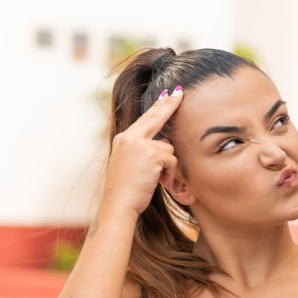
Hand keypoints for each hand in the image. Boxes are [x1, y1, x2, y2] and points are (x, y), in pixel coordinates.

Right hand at [102, 87, 183, 217]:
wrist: (118, 205)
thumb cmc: (125, 192)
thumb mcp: (130, 166)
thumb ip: (142, 151)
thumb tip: (164, 143)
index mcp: (123, 139)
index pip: (145, 118)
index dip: (157, 106)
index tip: (167, 94)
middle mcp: (130, 137)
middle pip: (155, 117)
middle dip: (169, 104)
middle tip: (180, 92)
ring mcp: (140, 144)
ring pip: (168, 147)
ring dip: (167, 165)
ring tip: (156, 180)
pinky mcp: (151, 154)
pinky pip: (171, 160)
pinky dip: (170, 174)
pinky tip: (159, 183)